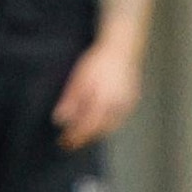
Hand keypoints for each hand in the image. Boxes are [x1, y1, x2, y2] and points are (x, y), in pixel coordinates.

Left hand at [52, 32, 142, 147]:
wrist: (122, 48)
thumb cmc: (98, 61)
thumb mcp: (79, 78)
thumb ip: (70, 100)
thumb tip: (60, 120)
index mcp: (103, 101)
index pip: (87, 127)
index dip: (75, 137)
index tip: (63, 143)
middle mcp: (117, 107)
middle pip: (99, 131)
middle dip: (83, 138)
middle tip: (69, 142)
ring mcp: (127, 106)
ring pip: (109, 127)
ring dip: (94, 133)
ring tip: (80, 134)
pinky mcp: (131, 102)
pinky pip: (117, 120)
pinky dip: (105, 125)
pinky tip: (96, 123)